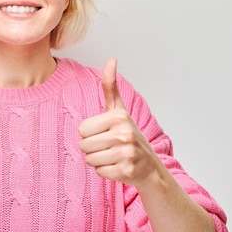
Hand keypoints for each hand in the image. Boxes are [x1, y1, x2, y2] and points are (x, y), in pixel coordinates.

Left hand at [78, 58, 158, 186]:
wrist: (149, 165)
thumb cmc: (128, 134)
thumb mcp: (118, 109)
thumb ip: (110, 85)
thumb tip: (111, 59)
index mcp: (118, 117)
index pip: (82, 129)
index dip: (89, 133)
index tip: (104, 132)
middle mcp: (124, 134)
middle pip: (83, 145)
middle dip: (92, 148)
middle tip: (108, 146)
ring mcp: (126, 154)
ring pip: (89, 160)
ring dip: (97, 160)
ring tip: (112, 155)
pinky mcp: (126, 171)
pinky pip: (99, 172)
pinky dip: (105, 172)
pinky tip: (117, 166)